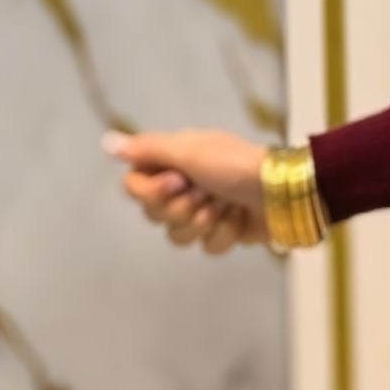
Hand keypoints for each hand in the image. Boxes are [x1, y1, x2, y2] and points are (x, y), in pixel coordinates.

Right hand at [108, 126, 267, 254]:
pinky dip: (225, 233)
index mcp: (171, 162)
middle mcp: (182, 186)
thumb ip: (147, 149)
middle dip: (183, 208)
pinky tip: (239, 217)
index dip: (150, 192)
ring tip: (226, 205)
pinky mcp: (221, 231)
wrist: (282, 190)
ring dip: (205, 222)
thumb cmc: (236, 164)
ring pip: (178, 236)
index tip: (177, 181)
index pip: (132, 186)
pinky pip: (206, 247)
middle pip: (154, 215)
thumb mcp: (189, 151)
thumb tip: (106, 142)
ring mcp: (201, 211)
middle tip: (206, 192)